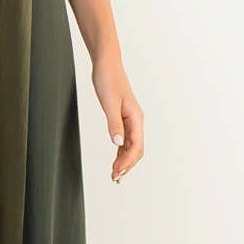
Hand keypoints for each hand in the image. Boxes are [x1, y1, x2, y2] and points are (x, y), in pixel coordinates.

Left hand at [91, 49, 142, 182]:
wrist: (106, 65)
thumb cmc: (108, 80)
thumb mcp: (109, 103)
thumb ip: (114, 123)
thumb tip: (118, 143)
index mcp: (135, 117)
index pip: (136, 146)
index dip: (127, 162)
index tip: (117, 173)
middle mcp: (136, 120)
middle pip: (136, 149)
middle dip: (127, 165)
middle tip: (115, 178)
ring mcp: (130, 119)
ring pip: (131, 146)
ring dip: (124, 160)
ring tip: (115, 174)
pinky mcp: (123, 117)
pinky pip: (125, 139)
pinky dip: (121, 151)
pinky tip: (116, 159)